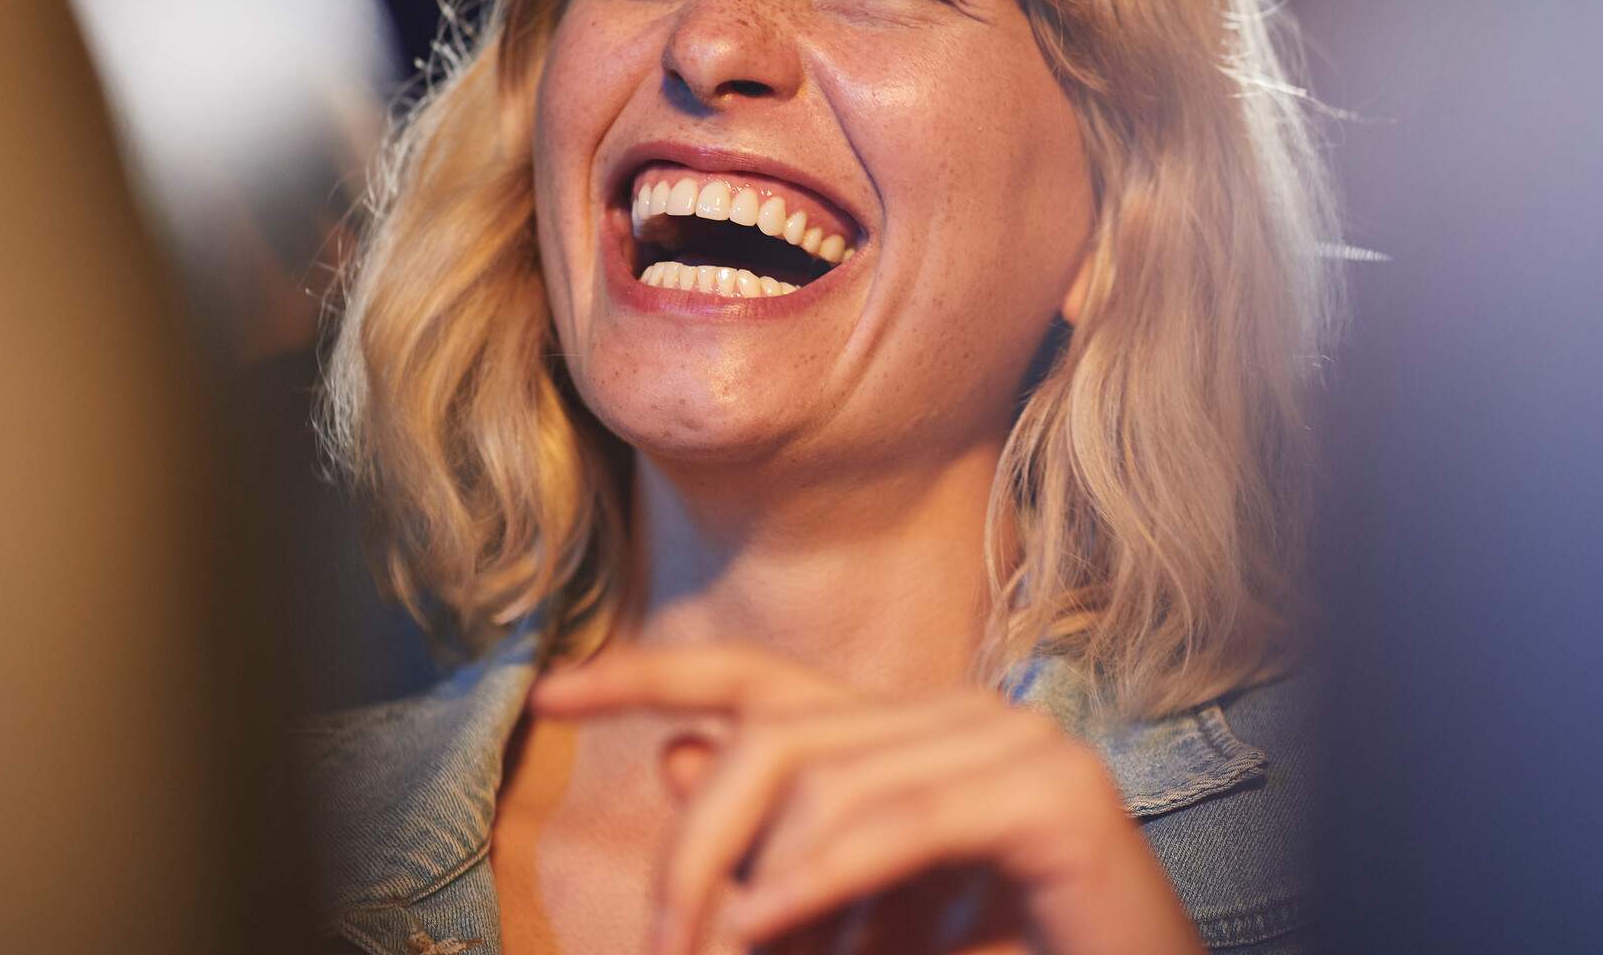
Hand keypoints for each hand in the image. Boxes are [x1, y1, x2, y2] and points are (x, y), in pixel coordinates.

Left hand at [528, 643, 1204, 954]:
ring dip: (757, 889)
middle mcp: (960, 713)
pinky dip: (819, 880)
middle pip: (774, 733)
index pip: (758, 679)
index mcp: (910, 732)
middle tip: (660, 943)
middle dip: (694, 840)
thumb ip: (774, 845)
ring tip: (725, 952)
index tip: (549, 690)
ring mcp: (1013, 742)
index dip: (648, 675)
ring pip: (825, 780)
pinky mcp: (1052, 795)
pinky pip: (899, 824)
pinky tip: (763, 922)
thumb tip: (675, 760)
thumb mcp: (854, 916)